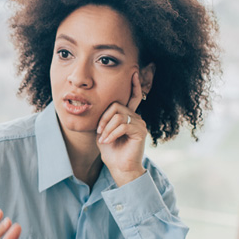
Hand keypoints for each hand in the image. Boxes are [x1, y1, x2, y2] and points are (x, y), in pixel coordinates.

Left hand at [96, 71, 146, 186]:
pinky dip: (111, 133)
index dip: (133, 85)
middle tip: (98, 132)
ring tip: (103, 138)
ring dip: (106, 128)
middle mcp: (136, 117)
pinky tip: (107, 141)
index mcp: (128, 115)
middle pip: (116, 105)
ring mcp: (140, 123)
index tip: (133, 72)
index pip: (132, 96)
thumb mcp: (102, 130)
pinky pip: (122, 125)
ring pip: (118, 115)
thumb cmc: (110, 149)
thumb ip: (104, 118)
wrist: (119, 166)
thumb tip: (98, 104)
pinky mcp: (141, 131)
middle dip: (103, 118)